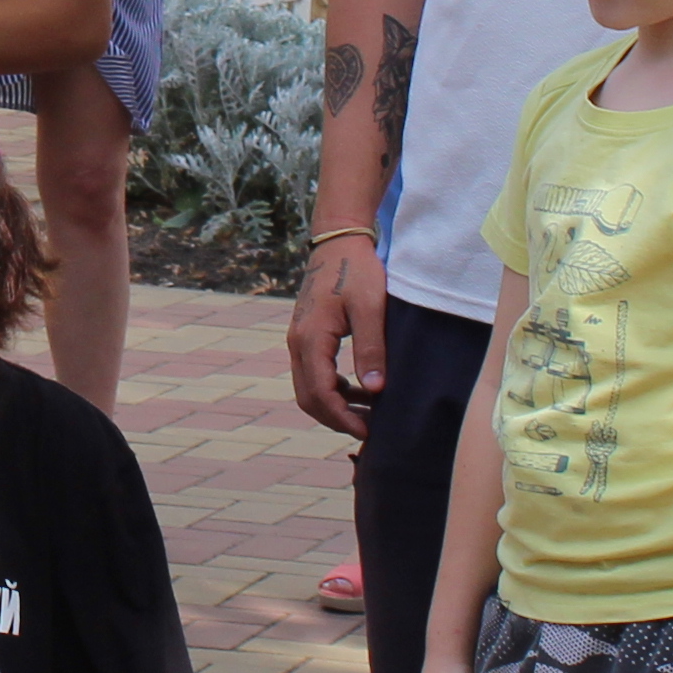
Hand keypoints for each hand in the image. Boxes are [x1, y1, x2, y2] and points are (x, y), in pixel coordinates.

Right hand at [285, 231, 387, 439]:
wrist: (338, 240)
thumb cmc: (357, 270)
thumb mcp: (371, 307)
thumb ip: (371, 348)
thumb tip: (375, 390)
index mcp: (311, 338)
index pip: (320, 393)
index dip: (343, 418)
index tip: (369, 431)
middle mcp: (297, 342)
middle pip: (308, 397)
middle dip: (336, 419)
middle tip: (370, 430)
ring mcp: (298, 339)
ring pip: (308, 387)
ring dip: (334, 406)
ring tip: (368, 413)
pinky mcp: (306, 335)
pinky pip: (312, 373)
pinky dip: (332, 389)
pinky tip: (358, 391)